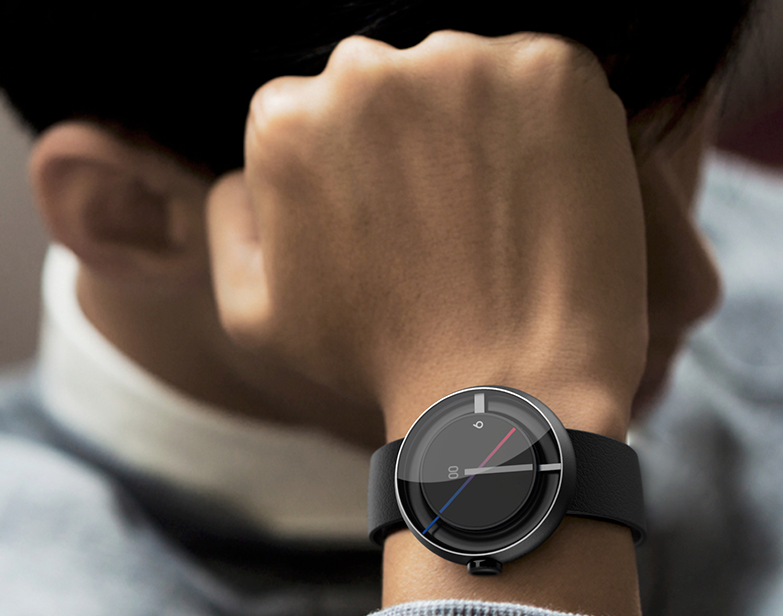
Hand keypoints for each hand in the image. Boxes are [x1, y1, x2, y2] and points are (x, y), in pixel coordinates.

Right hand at [206, 32, 647, 440]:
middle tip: (439, 221)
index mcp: (286, 120)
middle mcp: (365, 70)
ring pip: (461, 74)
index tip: (378, 220)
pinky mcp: (553, 69)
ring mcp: (465, 61)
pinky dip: (547, 124)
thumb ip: (229, 224)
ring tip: (494, 216)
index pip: (304, 108)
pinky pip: (543, 76)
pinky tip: (541, 196)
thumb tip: (244, 174)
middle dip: (403, 136)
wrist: (507, 387)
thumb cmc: (376, 362)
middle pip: (380, 80)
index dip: (342, 168)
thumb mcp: (254, 316)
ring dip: (473, 125)